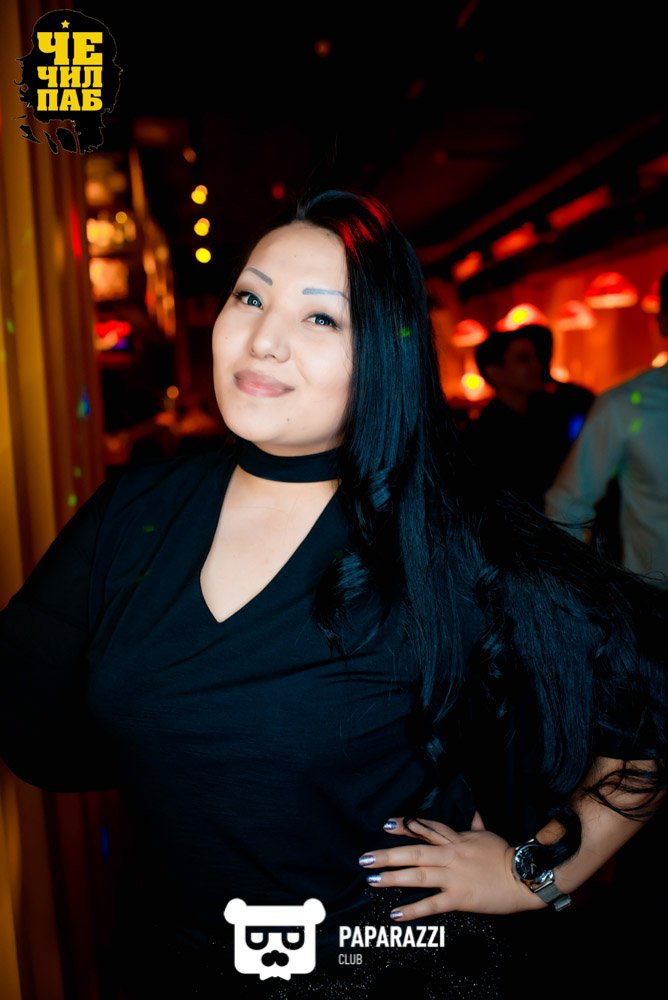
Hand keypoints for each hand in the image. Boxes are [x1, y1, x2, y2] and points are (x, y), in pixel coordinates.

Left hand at [358, 813, 545, 918]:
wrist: (523, 877)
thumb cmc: (506, 855)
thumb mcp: (488, 835)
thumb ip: (476, 825)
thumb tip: (475, 813)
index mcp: (456, 839)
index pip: (426, 830)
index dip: (406, 827)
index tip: (385, 825)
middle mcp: (450, 855)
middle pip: (414, 852)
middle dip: (388, 855)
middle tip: (365, 859)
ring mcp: (454, 876)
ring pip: (418, 875)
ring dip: (393, 878)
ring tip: (373, 881)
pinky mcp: (460, 897)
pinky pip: (433, 904)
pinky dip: (414, 910)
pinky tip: (396, 914)